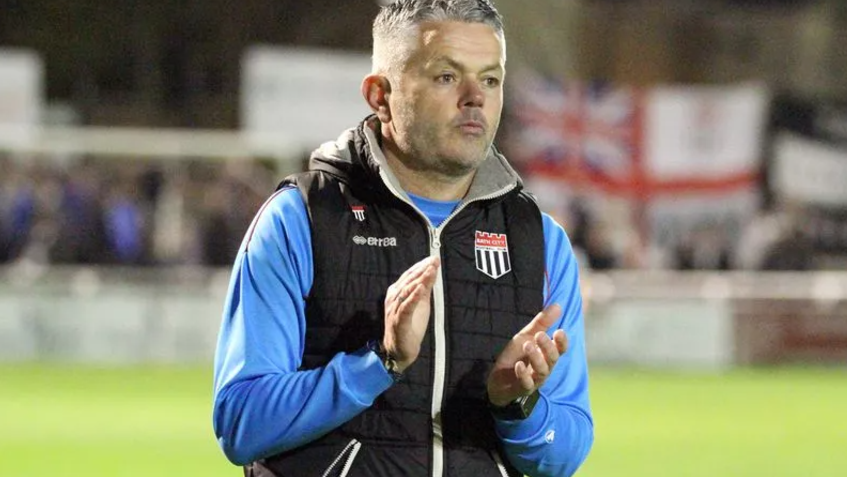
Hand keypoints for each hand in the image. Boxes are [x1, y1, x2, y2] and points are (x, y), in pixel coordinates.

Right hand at [383, 256, 439, 372]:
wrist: (400, 350)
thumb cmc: (409, 325)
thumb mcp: (420, 304)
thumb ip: (424, 289)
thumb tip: (432, 272)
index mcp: (397, 292)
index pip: (409, 275)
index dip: (421, 266)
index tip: (433, 258)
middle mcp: (393, 298)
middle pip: (408, 280)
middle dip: (422, 269)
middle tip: (434, 260)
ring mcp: (394, 309)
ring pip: (407, 291)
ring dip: (419, 279)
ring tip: (430, 270)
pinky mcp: (398, 321)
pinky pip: (406, 307)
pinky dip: (413, 297)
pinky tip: (421, 289)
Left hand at [486, 303, 567, 406]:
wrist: (498, 378)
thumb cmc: (516, 356)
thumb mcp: (526, 336)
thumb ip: (541, 323)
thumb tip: (558, 305)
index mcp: (546, 354)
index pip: (561, 349)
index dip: (562, 342)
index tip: (559, 331)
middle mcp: (544, 367)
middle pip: (553, 359)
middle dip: (547, 347)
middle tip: (539, 335)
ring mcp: (534, 379)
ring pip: (543, 372)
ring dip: (536, 358)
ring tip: (527, 346)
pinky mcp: (522, 388)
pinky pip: (527, 384)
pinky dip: (524, 375)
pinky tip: (519, 365)